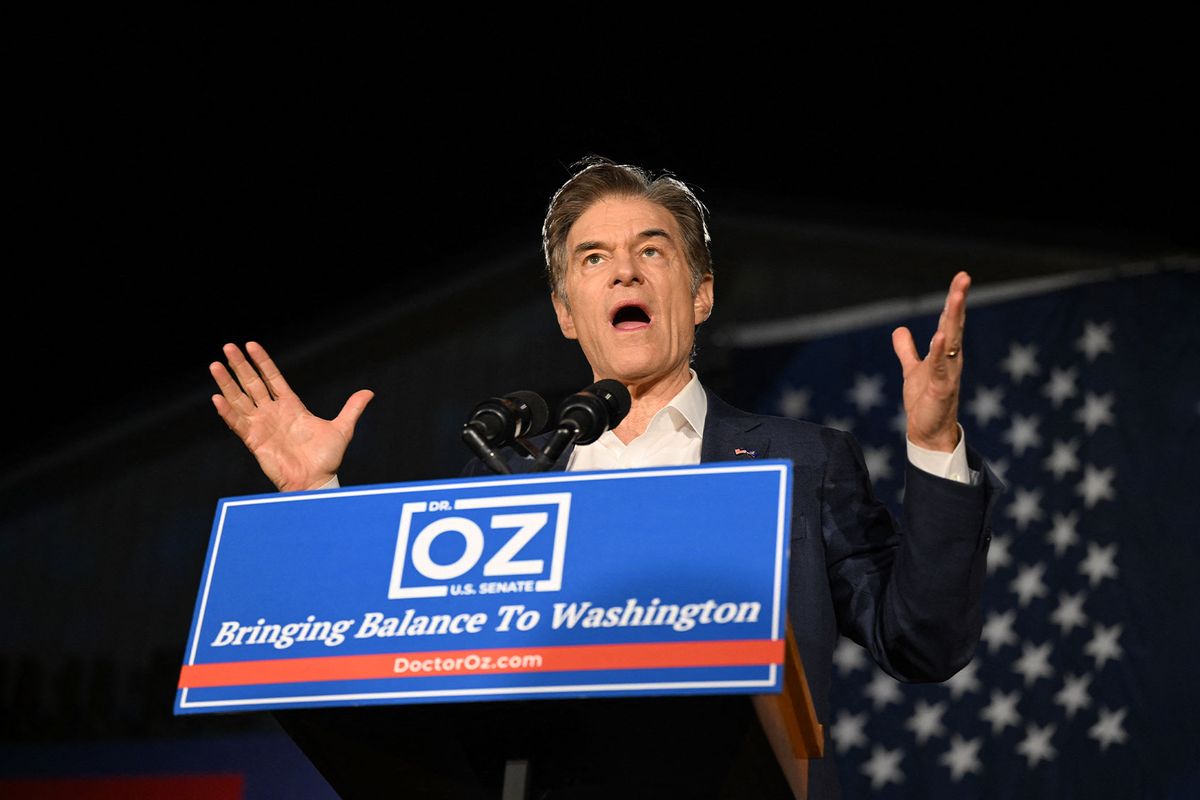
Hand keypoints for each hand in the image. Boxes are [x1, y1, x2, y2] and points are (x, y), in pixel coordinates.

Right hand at [209, 341, 373, 491]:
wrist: (316, 481)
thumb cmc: (327, 459)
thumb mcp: (343, 429)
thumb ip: (352, 408)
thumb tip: (369, 392)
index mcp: (291, 406)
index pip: (272, 378)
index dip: (262, 361)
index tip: (250, 344)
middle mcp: (273, 413)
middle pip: (252, 384)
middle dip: (240, 365)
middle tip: (227, 347)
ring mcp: (262, 425)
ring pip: (240, 400)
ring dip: (227, 383)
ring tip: (214, 365)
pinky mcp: (254, 441)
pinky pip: (238, 423)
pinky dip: (227, 412)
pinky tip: (217, 398)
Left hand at [891, 271, 970, 451]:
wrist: (928, 433)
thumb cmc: (925, 401)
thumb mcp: (912, 370)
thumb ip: (907, 350)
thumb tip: (899, 330)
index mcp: (945, 353)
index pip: (950, 321)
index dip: (954, 299)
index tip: (961, 277)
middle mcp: (951, 359)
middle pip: (954, 325)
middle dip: (958, 301)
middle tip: (964, 277)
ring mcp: (948, 373)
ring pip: (952, 341)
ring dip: (954, 319)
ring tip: (956, 297)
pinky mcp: (942, 390)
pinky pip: (942, 368)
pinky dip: (940, 352)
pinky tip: (940, 336)